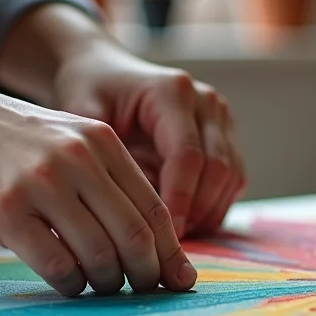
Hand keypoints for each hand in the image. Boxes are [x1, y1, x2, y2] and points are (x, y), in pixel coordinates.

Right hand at [0, 84, 198, 296]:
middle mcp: (78, 160)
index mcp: (101, 142)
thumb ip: (100, 176)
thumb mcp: (62, 138)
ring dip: (107, 284)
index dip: (170, 251)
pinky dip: (69, 284)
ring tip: (101, 288)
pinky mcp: (4, 210)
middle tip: (145, 293)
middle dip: (147, 275)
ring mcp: (41, 184)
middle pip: (134, 236)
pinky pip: (55, 263)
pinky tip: (67, 284)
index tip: (180, 279)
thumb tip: (141, 237)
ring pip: (99, 255)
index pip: (154, 207)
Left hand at [47, 32, 246, 238]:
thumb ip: (98, 154)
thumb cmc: (91, 92)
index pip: (188, 155)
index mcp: (172, 92)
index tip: (160, 234)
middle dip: (195, 211)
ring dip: (207, 213)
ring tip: (172, 237)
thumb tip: (116, 208)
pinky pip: (232, 180)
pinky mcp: (226, 136)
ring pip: (231, 177)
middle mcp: (205, 102)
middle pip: (218, 169)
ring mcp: (220, 118)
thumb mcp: (82, 113)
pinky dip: (213, 206)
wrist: (106, 72)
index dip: (179, 199)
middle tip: (166, 244)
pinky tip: (185, 223)